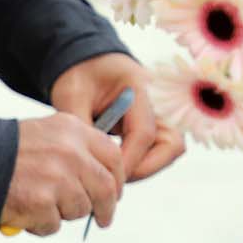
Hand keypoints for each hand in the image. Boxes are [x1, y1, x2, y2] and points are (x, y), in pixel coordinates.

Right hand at [1, 114, 124, 235]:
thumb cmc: (3, 149)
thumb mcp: (45, 133)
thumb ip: (74, 150)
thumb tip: (97, 178)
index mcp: (74, 131)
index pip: (114, 158)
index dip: (118, 180)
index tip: (114, 193)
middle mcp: (71, 153)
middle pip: (105, 189)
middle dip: (106, 209)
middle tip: (102, 219)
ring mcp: (58, 179)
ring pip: (79, 210)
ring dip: (62, 214)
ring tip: (38, 203)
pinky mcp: (42, 204)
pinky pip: (53, 225)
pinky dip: (39, 224)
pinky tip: (24, 210)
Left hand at [49, 52, 184, 181]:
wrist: (87, 62)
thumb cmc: (79, 75)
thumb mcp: (71, 95)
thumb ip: (80, 125)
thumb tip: (85, 163)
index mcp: (139, 87)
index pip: (144, 133)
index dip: (127, 161)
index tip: (105, 179)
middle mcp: (158, 102)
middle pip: (171, 145)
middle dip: (143, 168)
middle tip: (111, 180)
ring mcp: (160, 114)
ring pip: (168, 152)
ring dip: (144, 168)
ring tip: (111, 175)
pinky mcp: (154, 126)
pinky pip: (157, 152)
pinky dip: (138, 164)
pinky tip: (112, 168)